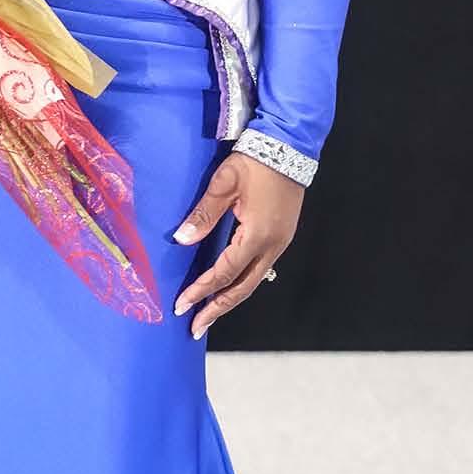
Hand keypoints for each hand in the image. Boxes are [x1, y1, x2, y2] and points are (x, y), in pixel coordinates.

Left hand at [171, 150, 301, 336]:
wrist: (290, 146)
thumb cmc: (256, 161)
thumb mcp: (224, 183)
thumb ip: (203, 214)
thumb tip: (182, 239)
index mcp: (257, 235)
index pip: (224, 272)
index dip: (201, 290)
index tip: (182, 306)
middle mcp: (272, 245)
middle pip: (243, 288)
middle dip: (217, 309)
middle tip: (195, 328)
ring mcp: (280, 242)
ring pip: (253, 281)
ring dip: (230, 299)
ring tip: (210, 313)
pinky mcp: (282, 236)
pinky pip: (260, 268)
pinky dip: (243, 283)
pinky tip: (231, 287)